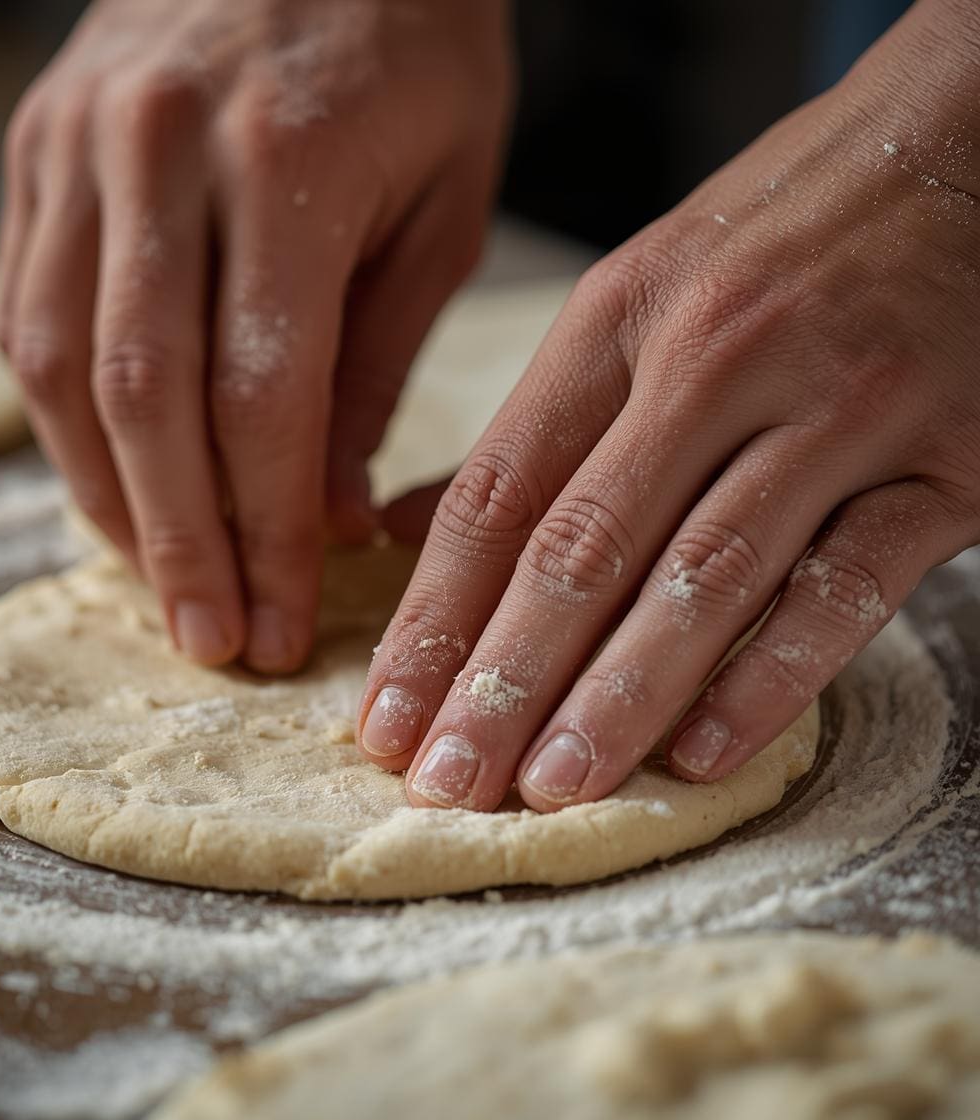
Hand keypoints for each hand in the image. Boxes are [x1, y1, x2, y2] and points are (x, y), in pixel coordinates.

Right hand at [0, 0, 509, 670]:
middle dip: (181, 543)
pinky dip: (65, 421)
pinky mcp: (36, 148)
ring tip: (161, 585)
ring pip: (63, 366)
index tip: (281, 624)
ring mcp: (78, 143)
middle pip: (144, 397)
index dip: (264, 532)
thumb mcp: (441, 209)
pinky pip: (28, 314)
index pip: (258, 397)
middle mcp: (160, 149)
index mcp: (288, 161)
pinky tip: (113, 486)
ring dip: (109, 499)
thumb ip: (373, 369)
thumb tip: (319, 520)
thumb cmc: (415, 58)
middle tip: (213, 640)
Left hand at [357, 0, 979, 809]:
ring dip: (616, 697)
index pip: (495, 496)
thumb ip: (532, 426)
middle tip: (447, 782)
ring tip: (551, 787)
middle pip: (578, 548)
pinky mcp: (949, 460)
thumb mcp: (635, 293)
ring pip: (701, 577)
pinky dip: (768, 677)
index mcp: (618, 321)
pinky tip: (700, 753)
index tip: (386, 716)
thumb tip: (400, 528)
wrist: (971, 142)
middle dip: (501, 680)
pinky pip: (843, 587)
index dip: (431, 619)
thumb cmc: (783, 236)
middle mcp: (713, 361)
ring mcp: (835, 408)